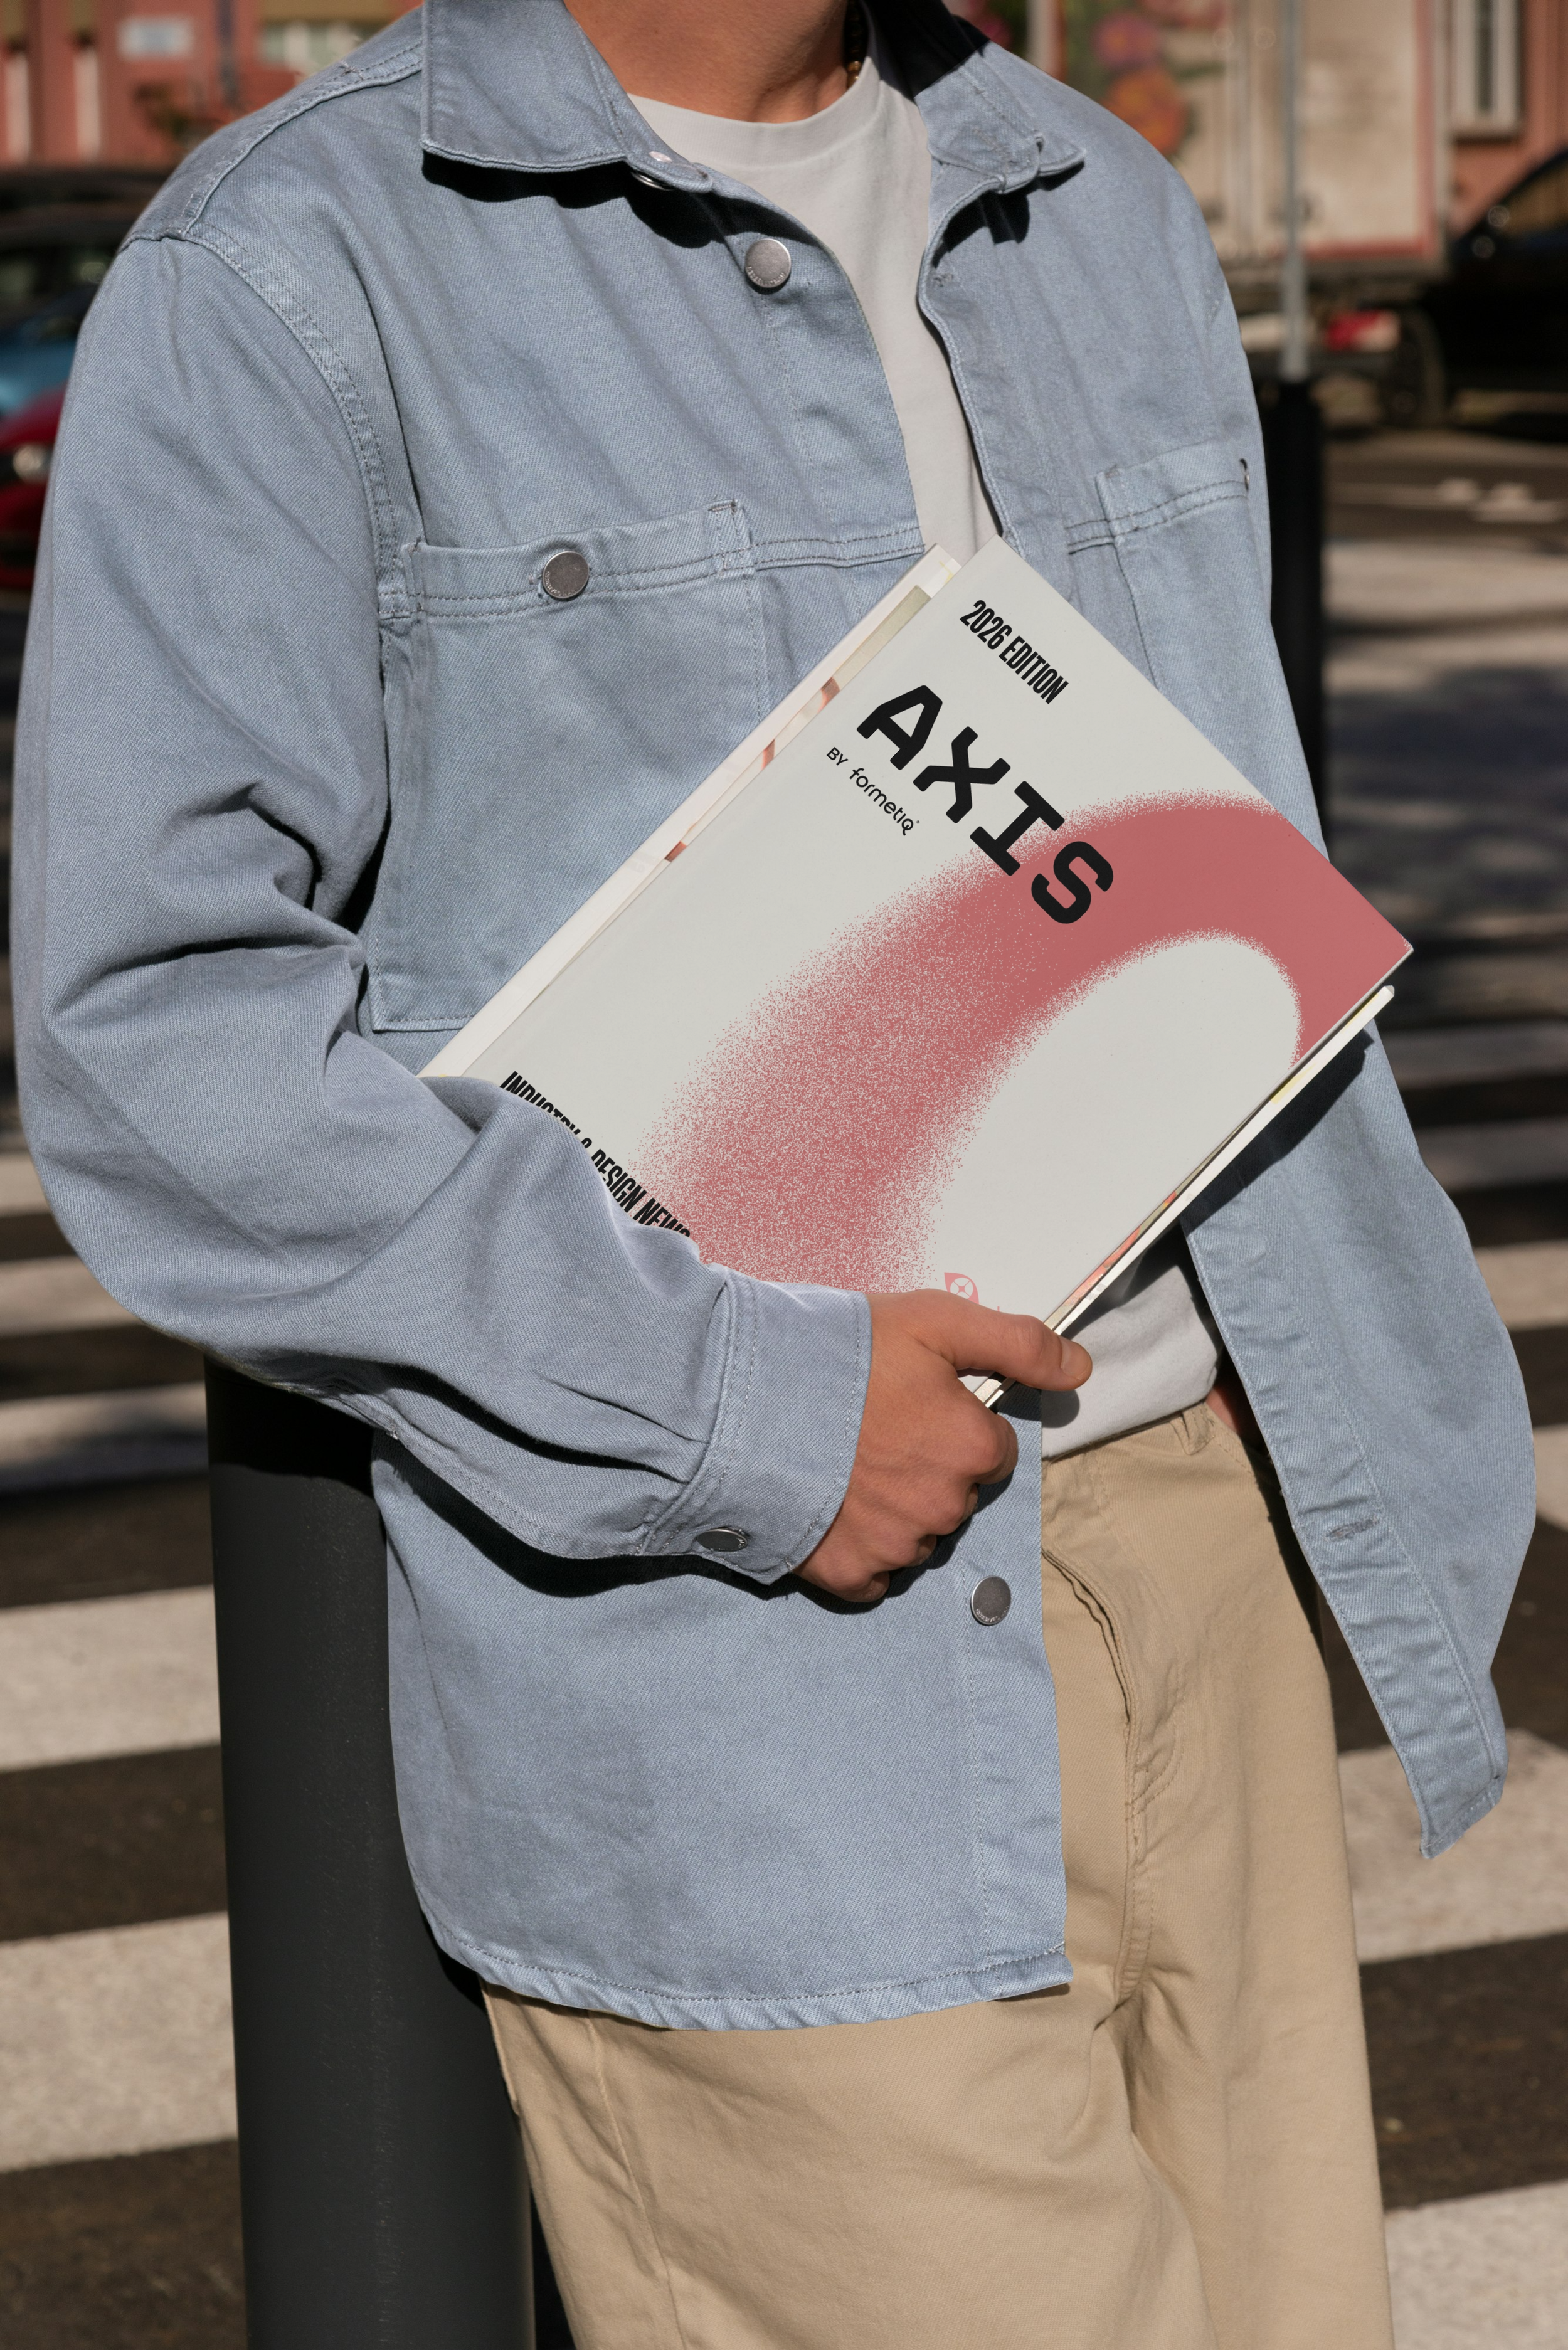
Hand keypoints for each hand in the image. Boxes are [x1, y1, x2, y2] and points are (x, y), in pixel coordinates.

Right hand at [799, 1291, 1091, 1603]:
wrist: (738, 1404)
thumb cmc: (835, 1358)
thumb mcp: (933, 1322)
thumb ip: (1016, 1344)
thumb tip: (1080, 1368)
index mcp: (969, 1446)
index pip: (991, 1449)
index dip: (952, 1422)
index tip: (908, 1404)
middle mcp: (944, 1505)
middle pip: (956, 1493)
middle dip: (924, 1466)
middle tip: (869, 1429)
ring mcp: (897, 1546)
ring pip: (918, 1532)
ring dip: (894, 1507)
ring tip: (841, 1463)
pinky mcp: (849, 1575)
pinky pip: (876, 1575)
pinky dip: (860, 1549)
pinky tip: (831, 1507)